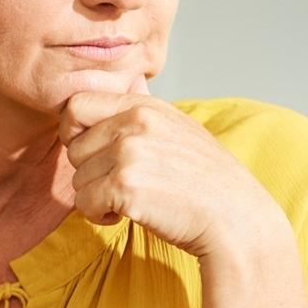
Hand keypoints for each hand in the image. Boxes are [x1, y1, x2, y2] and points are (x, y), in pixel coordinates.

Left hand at [57, 77, 284, 259]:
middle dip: (90, 173)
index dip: (74, 133)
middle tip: (122, 185)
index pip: (76, 106)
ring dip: (97, 198)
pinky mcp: (124, 185)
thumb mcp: (177, 129)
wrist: (235, 218)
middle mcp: (135, 122)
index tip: (93, 154)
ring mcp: (129, 152)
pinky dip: (99, 216)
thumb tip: (117, 88)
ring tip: (133, 199)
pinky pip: (84, 203)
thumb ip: (140, 112)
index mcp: (144, 105)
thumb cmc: (204, 180)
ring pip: (77, 180)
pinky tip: (127, 214)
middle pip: (73, 149)